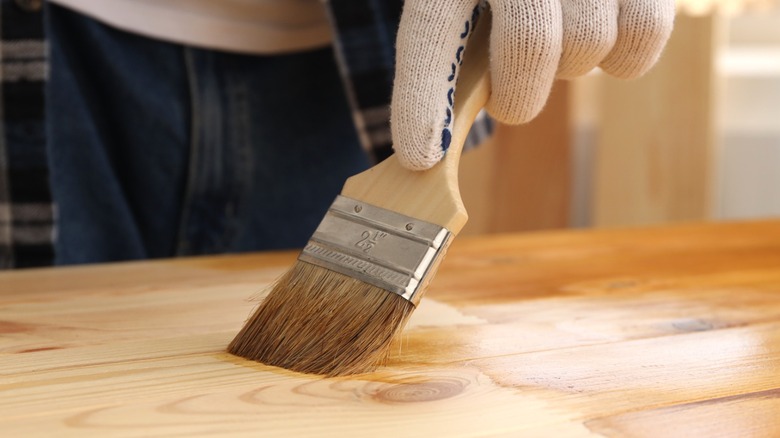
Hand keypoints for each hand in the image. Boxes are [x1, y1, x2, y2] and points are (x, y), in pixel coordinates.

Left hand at [391, 0, 674, 169]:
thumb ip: (453, 44)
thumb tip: (433, 148)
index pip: (432, 30)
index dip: (423, 98)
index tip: (421, 156)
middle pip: (530, 45)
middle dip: (519, 96)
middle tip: (511, 98)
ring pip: (587, 44)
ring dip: (571, 66)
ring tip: (560, 37)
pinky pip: (643, 35)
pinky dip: (625, 59)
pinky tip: (607, 35)